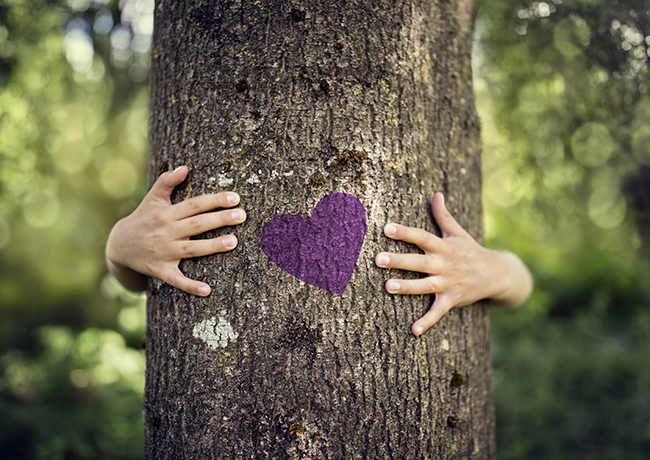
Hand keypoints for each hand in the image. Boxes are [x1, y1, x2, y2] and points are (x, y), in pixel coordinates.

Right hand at [106, 166, 246, 295]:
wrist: (118, 246)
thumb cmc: (143, 219)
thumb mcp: (152, 199)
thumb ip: (166, 182)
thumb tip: (184, 167)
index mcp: (166, 213)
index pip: (194, 205)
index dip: (214, 201)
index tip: (235, 198)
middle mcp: (166, 232)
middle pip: (196, 224)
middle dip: (220, 219)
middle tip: (242, 215)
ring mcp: (163, 252)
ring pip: (191, 250)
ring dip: (212, 246)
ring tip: (234, 242)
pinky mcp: (160, 270)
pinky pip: (176, 279)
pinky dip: (190, 285)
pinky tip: (207, 290)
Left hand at [375, 193, 531, 335]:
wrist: (496, 274)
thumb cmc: (470, 250)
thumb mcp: (458, 232)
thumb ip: (443, 215)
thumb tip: (436, 194)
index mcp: (443, 247)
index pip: (422, 237)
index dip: (405, 232)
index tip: (387, 228)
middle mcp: (444, 264)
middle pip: (419, 262)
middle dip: (399, 260)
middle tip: (378, 259)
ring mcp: (448, 283)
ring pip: (424, 286)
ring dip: (407, 287)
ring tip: (387, 286)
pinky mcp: (452, 299)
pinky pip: (438, 312)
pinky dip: (427, 322)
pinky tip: (413, 331)